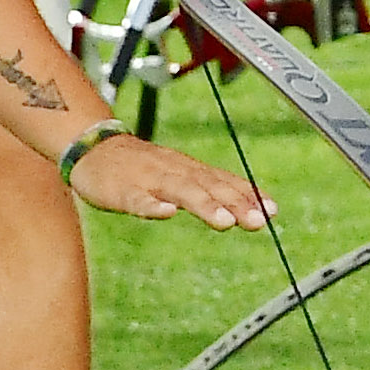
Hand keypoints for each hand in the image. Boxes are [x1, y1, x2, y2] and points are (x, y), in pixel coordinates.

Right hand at [71, 131, 274, 228]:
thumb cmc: (143, 167)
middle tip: (259, 221)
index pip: (225, 182)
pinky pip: (137, 199)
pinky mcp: (122, 190)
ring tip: (225, 221)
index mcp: (191, 171)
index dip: (249, 195)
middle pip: (210, 187)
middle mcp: (176, 172)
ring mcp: (150, 180)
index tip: (274, 211)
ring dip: (204, 205)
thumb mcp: (179, 175)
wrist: (94, 148)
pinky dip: (151, 206)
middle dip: (236, 203)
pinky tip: (165, 213)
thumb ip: (207, 190)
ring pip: (180, 191)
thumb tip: (243, 209)